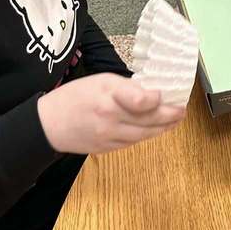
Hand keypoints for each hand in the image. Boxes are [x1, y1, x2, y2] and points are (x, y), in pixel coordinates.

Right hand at [37, 73, 185, 154]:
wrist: (48, 125)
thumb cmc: (74, 97)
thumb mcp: (100, 80)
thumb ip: (126, 87)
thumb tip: (151, 92)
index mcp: (107, 97)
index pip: (139, 101)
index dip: (156, 99)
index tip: (164, 94)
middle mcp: (110, 119)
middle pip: (147, 120)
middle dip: (169, 116)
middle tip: (182, 110)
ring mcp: (109, 137)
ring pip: (143, 135)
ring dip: (163, 128)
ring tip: (175, 120)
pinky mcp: (106, 149)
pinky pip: (132, 143)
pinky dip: (147, 136)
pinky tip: (155, 129)